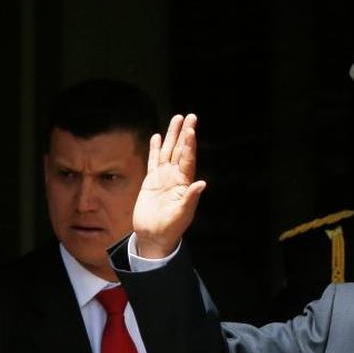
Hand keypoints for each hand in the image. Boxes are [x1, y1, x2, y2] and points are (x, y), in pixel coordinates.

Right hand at [132, 114, 205, 257]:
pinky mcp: (151, 181)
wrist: (153, 236)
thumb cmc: (170, 228)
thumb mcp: (182, 214)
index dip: (189, 145)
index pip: (187, 160)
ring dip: (172, 136)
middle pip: (180, 150)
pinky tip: (157, 137)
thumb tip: (201, 183)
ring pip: (168, 152)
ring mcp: (163, 178)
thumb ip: (190, 198)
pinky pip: (154, 161)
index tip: (191, 130)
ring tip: (176, 119)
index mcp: (184, 184)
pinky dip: (155, 149)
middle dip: (184, 133)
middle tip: (190, 116)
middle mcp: (175, 177)